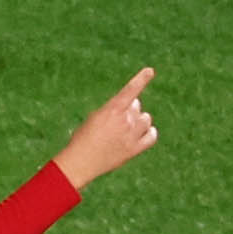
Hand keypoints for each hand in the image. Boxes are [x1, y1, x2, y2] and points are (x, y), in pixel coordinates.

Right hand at [52, 67, 157, 189]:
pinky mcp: (134, 149)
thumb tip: (132, 108)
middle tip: (118, 119)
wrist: (81, 162)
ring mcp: (131, 135)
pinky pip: (151, 136)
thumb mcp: (95, 117)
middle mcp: (124, 120)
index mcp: (112, 109)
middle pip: (137, 107)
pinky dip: (149, 133)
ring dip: (140, 120)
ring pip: (146, 119)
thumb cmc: (83, 138)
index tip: (150, 71)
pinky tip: (144, 133)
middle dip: (131, 109)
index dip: (141, 79)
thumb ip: (113, 110)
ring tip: (128, 128)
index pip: (130, 90)